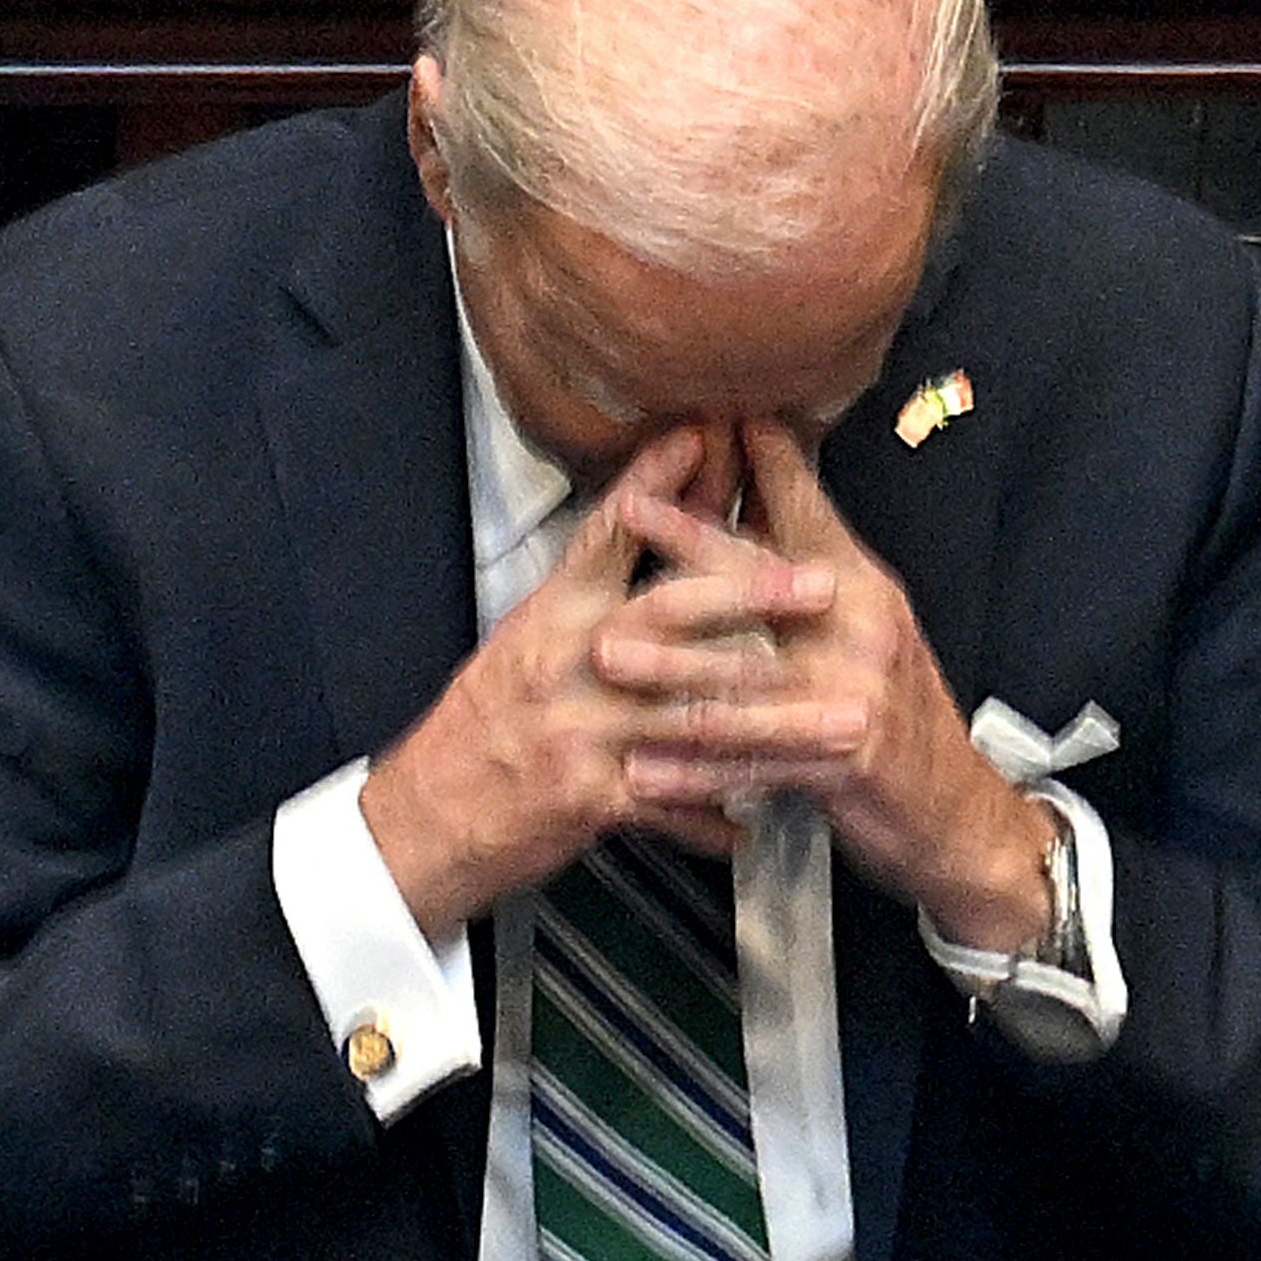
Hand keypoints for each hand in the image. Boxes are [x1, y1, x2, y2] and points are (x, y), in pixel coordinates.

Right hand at [360, 425, 840, 939]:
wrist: (422, 818)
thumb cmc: (479, 731)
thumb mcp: (521, 645)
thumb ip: (586, 597)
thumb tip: (640, 535)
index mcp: (549, 618)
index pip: (605, 536)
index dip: (654, 485)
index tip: (702, 436)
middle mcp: (565, 662)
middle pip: (668, 614)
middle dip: (753, 595)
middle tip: (823, 585)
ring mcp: (578, 729)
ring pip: (692, 717)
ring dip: (774, 721)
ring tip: (838, 720)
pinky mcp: (586, 796)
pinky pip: (668, 803)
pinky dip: (712, 816)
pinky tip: (753, 824)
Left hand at [596, 419, 1055, 953]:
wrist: (956, 812)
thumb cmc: (897, 713)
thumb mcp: (864, 627)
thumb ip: (805, 570)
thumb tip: (752, 500)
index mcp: (864, 586)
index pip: (808, 511)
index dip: (765, 462)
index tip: (717, 414)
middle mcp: (862, 628)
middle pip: (764, 578)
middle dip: (690, 540)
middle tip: (629, 508)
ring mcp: (854, 694)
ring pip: (745, 674)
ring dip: (669, 666)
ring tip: (607, 653)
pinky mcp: (844, 761)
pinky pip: (752, 762)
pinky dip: (694, 771)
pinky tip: (644, 769)